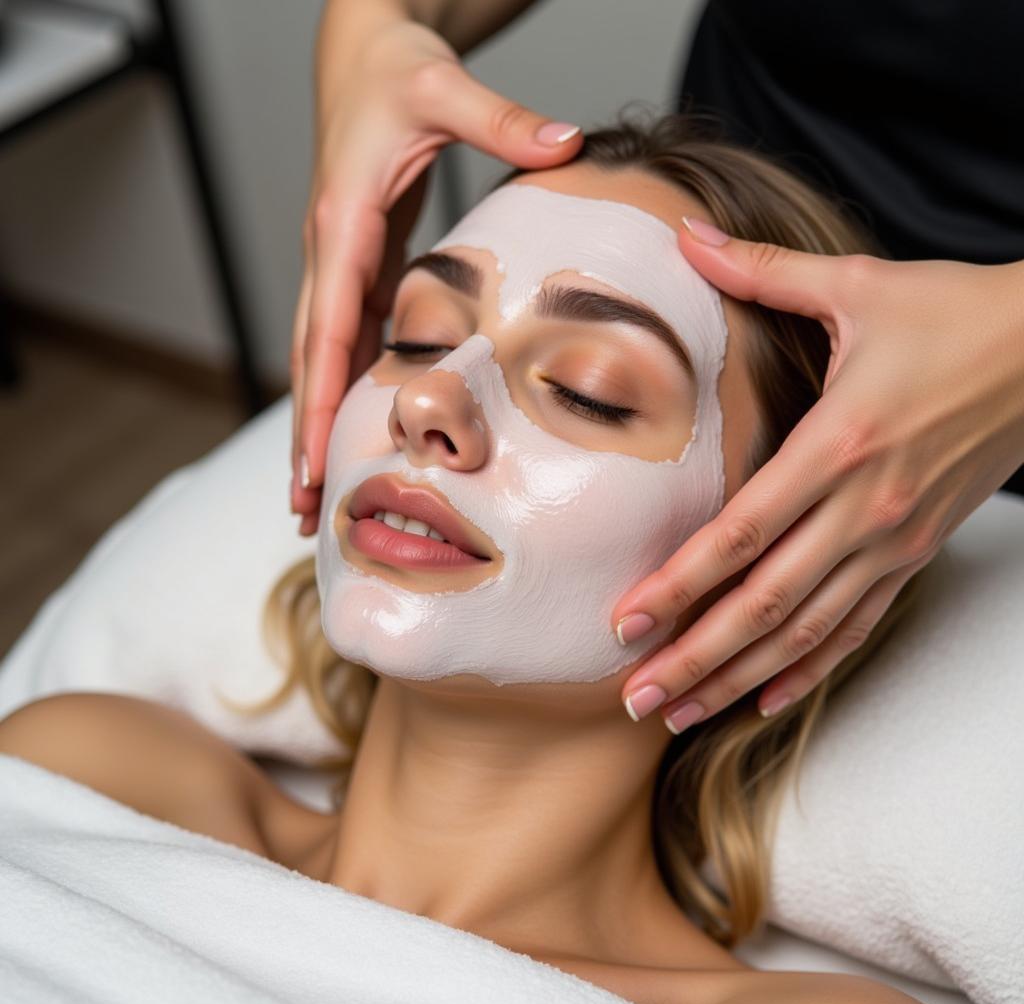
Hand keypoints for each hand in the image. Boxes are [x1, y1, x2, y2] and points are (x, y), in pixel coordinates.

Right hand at [290, 2, 582, 533]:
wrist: (363, 49)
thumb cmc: (396, 70)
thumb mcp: (445, 89)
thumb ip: (503, 120)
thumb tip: (568, 143)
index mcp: (344, 225)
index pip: (325, 327)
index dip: (320, 400)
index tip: (314, 461)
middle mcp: (330, 253)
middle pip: (308, 361)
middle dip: (304, 436)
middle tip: (302, 509)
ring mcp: (339, 264)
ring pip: (317, 359)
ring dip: (314, 425)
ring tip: (312, 493)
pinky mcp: (356, 265)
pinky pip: (343, 340)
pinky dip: (340, 391)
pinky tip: (352, 432)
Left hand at [614, 220, 1023, 732]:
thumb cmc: (953, 315)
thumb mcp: (857, 285)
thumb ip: (762, 271)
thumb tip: (687, 236)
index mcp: (839, 444)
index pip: (743, 534)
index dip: (680, 585)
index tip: (626, 624)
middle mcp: (864, 508)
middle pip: (766, 603)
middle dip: (695, 656)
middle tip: (635, 698)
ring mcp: (893, 542)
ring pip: (806, 631)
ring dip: (739, 678)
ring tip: (679, 713)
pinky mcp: (915, 554)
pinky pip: (857, 628)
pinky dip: (810, 670)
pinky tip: (766, 700)